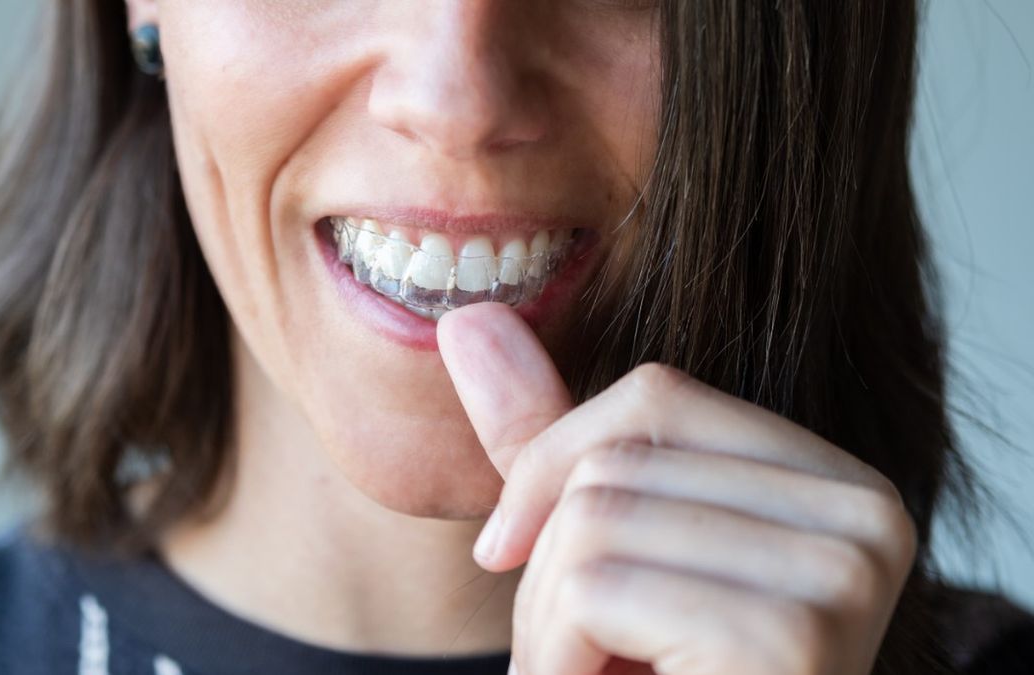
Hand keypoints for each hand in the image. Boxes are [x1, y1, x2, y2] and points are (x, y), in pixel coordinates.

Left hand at [437, 303, 917, 674]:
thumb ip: (550, 443)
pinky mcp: (791, 631)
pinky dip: (562, 658)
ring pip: (594, 516)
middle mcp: (866, 513)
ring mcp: (843, 572)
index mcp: (834, 481)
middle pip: (617, 459)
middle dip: (551, 566)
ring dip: (550, 623)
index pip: (655, 394)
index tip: (512, 550)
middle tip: (586, 655)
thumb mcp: (601, 553)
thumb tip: (468, 319)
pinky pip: (594, 585)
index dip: (553, 467)